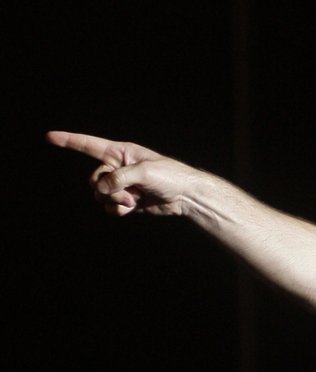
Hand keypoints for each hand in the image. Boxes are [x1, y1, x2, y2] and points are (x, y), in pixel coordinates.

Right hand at [47, 131, 197, 216]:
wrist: (185, 195)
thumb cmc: (169, 175)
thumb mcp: (144, 171)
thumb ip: (119, 178)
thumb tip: (102, 190)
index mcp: (120, 152)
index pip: (89, 145)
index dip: (68, 141)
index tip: (49, 137)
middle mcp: (117, 167)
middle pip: (93, 179)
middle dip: (106, 188)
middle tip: (127, 191)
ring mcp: (121, 185)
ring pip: (100, 196)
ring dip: (115, 200)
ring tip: (134, 199)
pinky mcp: (126, 201)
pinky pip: (110, 208)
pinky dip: (119, 209)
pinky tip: (134, 207)